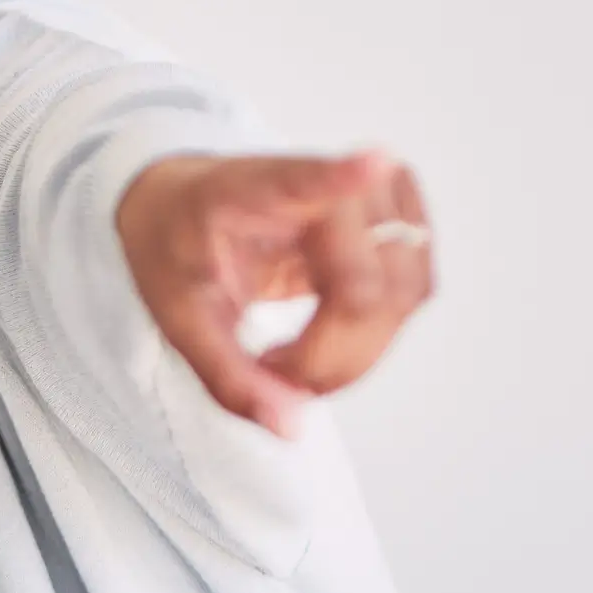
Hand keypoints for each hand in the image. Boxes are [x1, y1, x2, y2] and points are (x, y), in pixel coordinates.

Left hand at [116, 149, 434, 433]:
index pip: (306, 178)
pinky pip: (412, 294)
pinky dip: (372, 338)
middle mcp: (333, 181)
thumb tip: (289, 428)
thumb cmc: (180, 247)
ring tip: (290, 362)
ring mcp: (380, 196)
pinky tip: (321, 342)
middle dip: (331, 357)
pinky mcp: (404, 221)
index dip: (346, 176)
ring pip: (405, 296)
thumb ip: (228, 376)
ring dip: (356, 353)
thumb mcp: (180, 319)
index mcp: (254, 188)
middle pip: (371, 287)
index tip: (376, 163)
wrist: (185, 206)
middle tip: (273, 375)